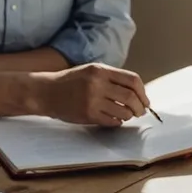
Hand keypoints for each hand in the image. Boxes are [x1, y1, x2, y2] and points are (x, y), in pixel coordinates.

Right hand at [35, 63, 149, 126]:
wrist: (46, 92)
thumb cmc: (70, 82)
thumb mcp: (90, 71)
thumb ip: (111, 78)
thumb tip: (135, 92)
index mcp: (100, 70)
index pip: (132, 80)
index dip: (143, 92)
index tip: (145, 101)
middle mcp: (97, 84)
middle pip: (131, 97)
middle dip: (140, 107)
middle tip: (140, 112)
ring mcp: (92, 100)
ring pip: (123, 111)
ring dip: (128, 116)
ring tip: (126, 115)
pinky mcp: (87, 114)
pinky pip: (111, 121)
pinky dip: (117, 122)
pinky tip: (115, 119)